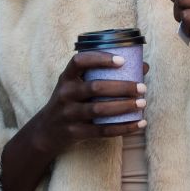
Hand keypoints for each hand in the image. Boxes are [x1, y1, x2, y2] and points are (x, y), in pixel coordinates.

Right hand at [30, 51, 147, 159]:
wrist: (46, 131)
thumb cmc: (70, 102)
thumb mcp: (76, 86)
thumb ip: (102, 75)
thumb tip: (143, 67)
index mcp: (66, 78)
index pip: (79, 61)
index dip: (100, 59)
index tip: (122, 60)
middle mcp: (65, 94)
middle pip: (95, 87)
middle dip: (122, 87)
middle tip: (142, 87)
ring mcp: (69, 114)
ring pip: (99, 110)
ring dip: (124, 106)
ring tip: (142, 103)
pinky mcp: (75, 132)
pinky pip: (102, 130)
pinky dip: (123, 128)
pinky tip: (139, 124)